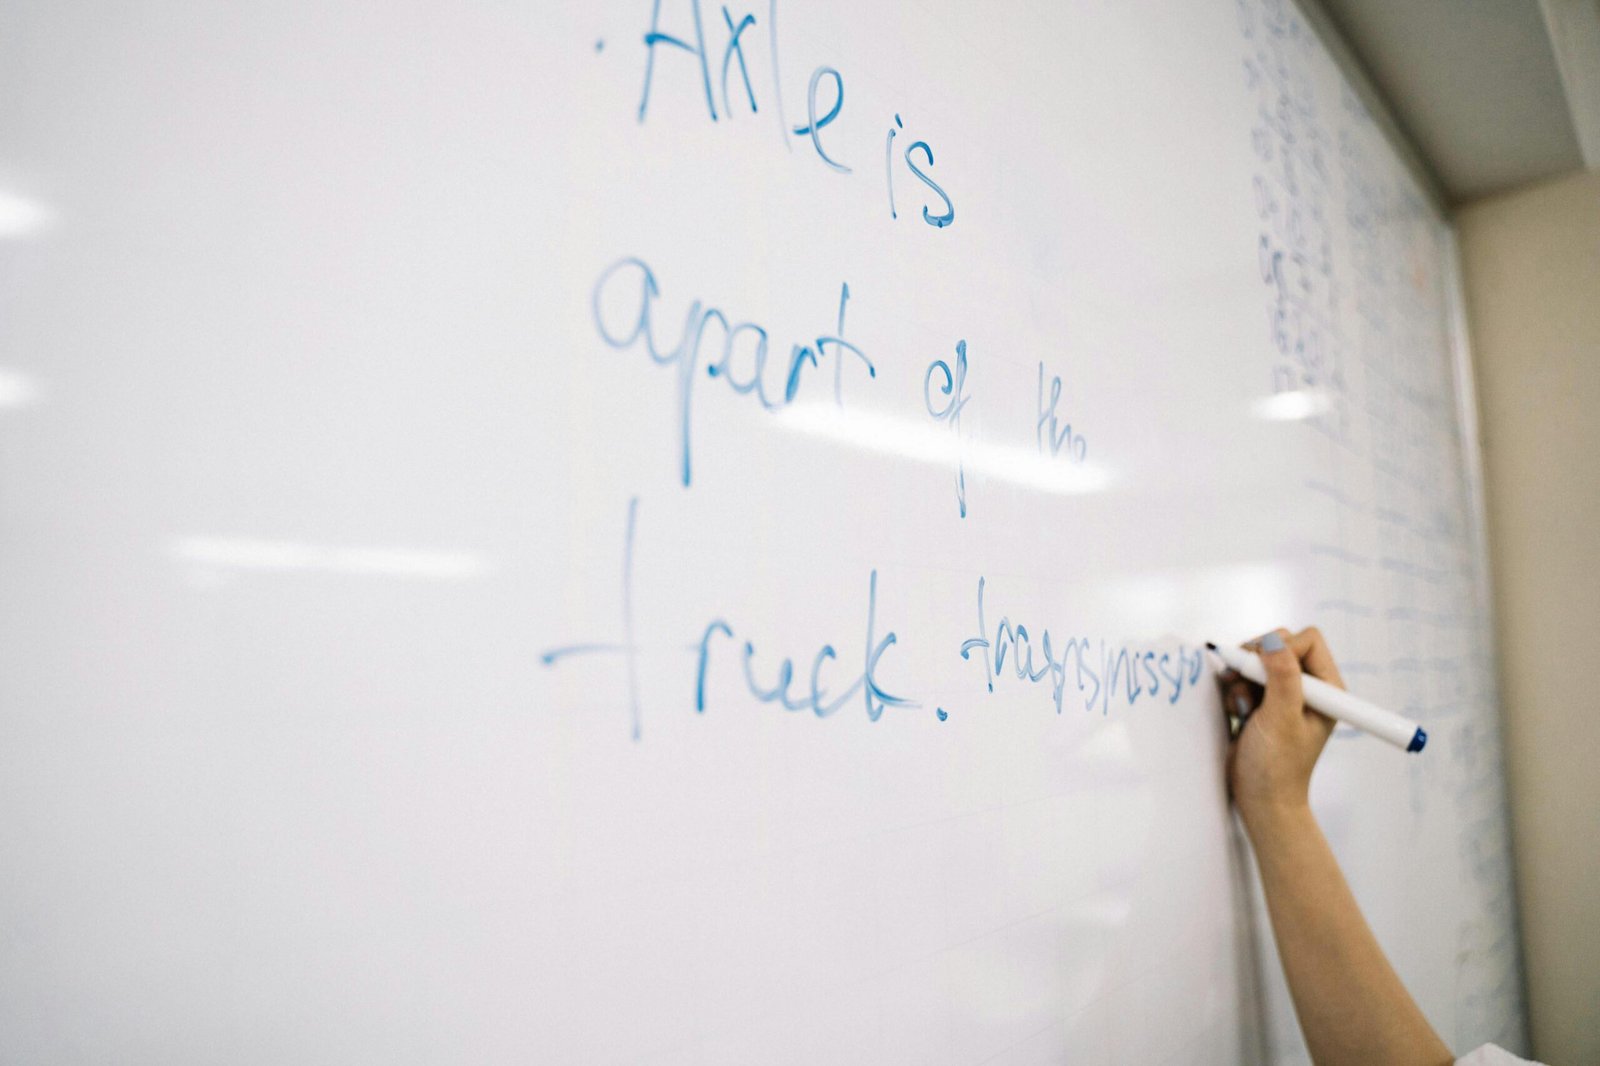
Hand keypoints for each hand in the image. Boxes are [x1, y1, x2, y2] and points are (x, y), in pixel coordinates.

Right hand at [1222, 626, 1342, 826]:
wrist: (1259, 797)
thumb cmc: (1277, 767)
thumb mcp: (1282, 720)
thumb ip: (1282, 677)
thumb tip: (1273, 640)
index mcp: (1326, 689)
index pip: (1307, 641)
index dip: (1282, 647)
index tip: (1261, 670)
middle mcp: (1308, 686)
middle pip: (1280, 643)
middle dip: (1256, 660)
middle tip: (1244, 684)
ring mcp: (1283, 692)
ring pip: (1257, 658)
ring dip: (1242, 676)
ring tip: (1241, 705)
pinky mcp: (1261, 699)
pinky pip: (1244, 674)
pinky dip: (1234, 686)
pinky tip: (1236, 710)